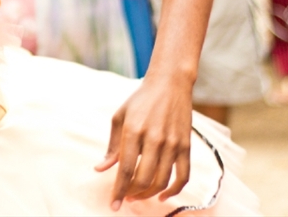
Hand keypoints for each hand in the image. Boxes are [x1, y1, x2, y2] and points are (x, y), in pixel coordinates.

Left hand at [95, 76, 192, 209]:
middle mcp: (154, 138)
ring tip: (139, 196)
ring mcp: (173, 143)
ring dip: (149, 194)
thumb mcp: (120, 117)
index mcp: (134, 130)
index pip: (126, 169)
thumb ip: (112, 146)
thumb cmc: (140, 100)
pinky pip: (183, 176)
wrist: (170, 83)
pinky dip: (174, 191)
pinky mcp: (186, 145)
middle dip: (133, 194)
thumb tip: (101, 169)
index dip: (119, 190)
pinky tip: (162, 196)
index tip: (113, 205)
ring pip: (162, 181)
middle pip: (144, 178)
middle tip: (126, 197)